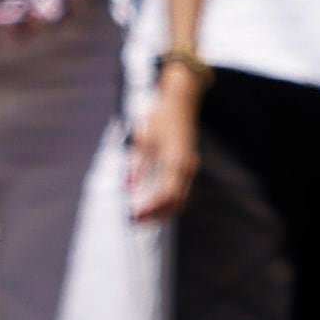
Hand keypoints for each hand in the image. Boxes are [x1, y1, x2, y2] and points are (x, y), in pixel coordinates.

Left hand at [126, 64, 201, 220]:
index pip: (167, 194)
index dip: (151, 209)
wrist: (180, 99)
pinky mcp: (187, 165)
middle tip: (134, 221)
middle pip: (176, 202)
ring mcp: (189, 167)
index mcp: (176, 160)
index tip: (133, 216)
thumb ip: (137, 165)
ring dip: (162, 211)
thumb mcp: (144, 138)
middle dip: (156, 215)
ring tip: (140, 215)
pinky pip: (180, 190)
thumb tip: (129, 188)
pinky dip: (166, 201)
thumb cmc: (161, 116)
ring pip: (180, 199)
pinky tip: (150, 202)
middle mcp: (187, 167)